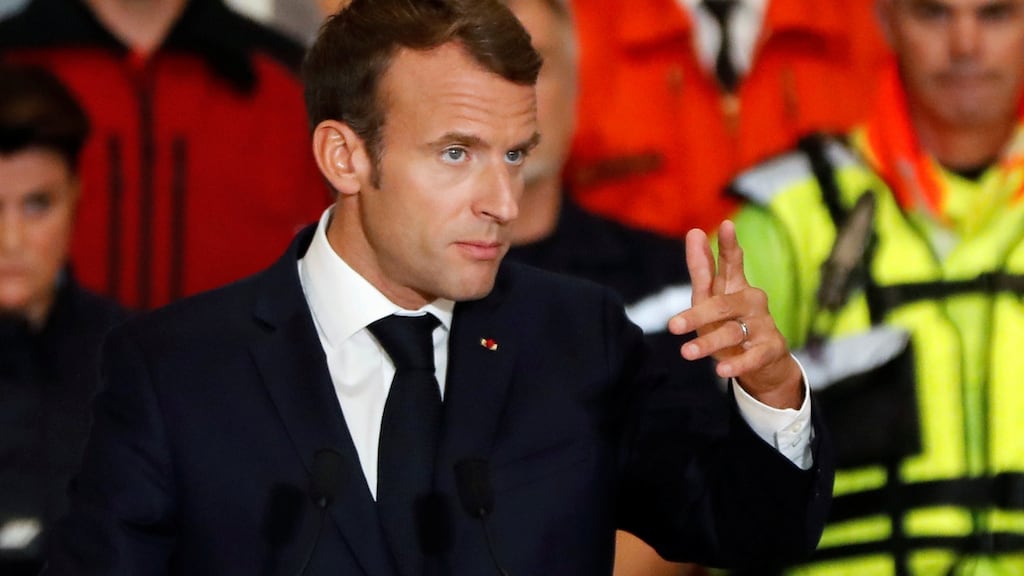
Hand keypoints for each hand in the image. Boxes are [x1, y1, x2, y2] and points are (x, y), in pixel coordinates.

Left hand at [667, 220, 802, 408]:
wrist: (764, 362)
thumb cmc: (730, 322)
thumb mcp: (711, 297)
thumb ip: (702, 268)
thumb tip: (694, 232)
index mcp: (736, 286)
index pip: (732, 262)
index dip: (729, 244)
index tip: (726, 225)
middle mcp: (751, 301)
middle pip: (722, 304)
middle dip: (697, 315)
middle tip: (672, 326)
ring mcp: (763, 325)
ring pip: (732, 332)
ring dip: (708, 343)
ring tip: (686, 353)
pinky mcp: (770, 349)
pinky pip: (752, 357)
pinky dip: (736, 363)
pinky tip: (720, 370)